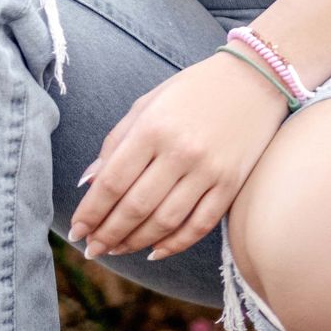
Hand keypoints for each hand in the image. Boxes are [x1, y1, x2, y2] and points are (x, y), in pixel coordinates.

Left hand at [68, 50, 288, 262]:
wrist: (254, 79)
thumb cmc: (192, 90)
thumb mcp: (148, 104)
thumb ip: (115, 143)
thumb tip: (87, 185)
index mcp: (153, 126)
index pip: (112, 182)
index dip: (90, 212)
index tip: (75, 231)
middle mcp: (180, 150)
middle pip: (135, 207)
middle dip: (107, 234)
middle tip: (91, 248)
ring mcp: (209, 170)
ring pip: (164, 222)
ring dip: (134, 242)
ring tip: (116, 250)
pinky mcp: (231, 185)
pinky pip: (198, 226)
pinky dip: (174, 244)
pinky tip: (154, 251)